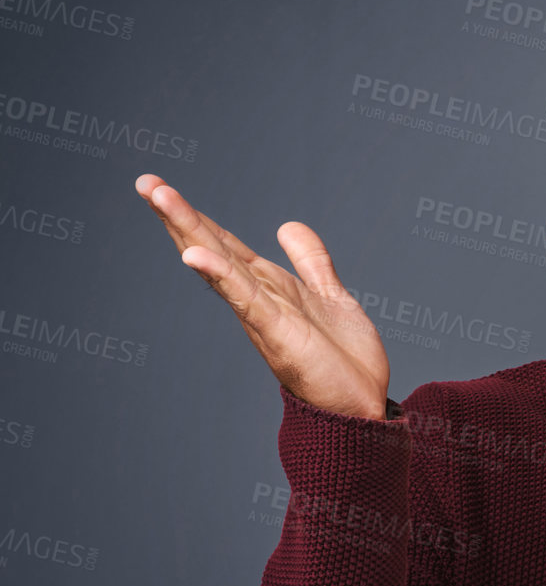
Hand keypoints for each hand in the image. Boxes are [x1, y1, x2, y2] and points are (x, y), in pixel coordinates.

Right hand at [137, 174, 390, 418]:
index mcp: (268, 287)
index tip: (159, 186)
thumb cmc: (342, 360)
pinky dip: (221, 276)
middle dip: (179, 215)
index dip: (195, 216)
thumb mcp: (329, 296)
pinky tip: (194, 256)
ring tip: (159, 197)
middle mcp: (257, 298)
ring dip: (189, 231)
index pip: (223, 244)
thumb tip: (287, 225)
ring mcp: (263, 315)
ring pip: (220, 266)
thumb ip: (309, 262)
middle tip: (144, 181)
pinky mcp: (278, 333)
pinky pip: (246, 300)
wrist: (361, 404)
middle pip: (211, 248)